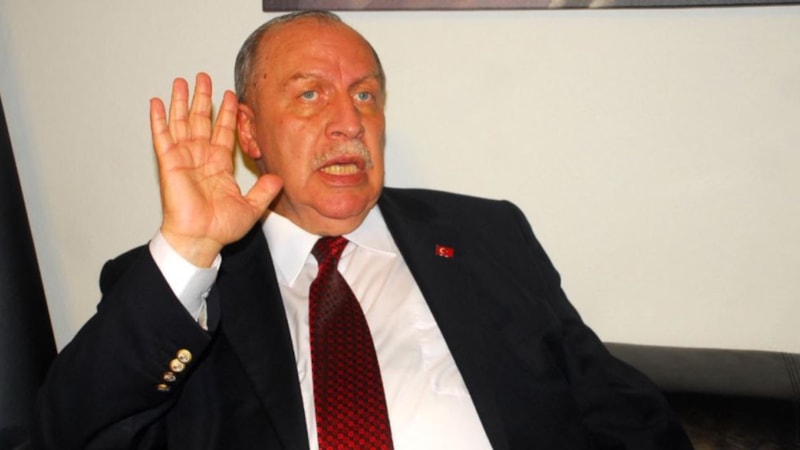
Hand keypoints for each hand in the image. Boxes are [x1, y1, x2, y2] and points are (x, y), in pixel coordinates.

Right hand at [150, 73, 281, 266]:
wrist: (201, 239)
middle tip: (204, 78)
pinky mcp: (170, 163)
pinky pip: (163, 138)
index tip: (230, 95)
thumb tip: (277, 178)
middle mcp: (201, 159)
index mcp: (218, 166)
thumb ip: (264, 191)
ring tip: (182, 81)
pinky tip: (157, 103)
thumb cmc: (220, 228)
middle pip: (201, 121)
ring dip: (181, 102)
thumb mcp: (251, 207)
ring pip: (182, 123)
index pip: (223, 132)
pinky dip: (159, 120)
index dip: (227, 113)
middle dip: (203, 99)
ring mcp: (184, 159)